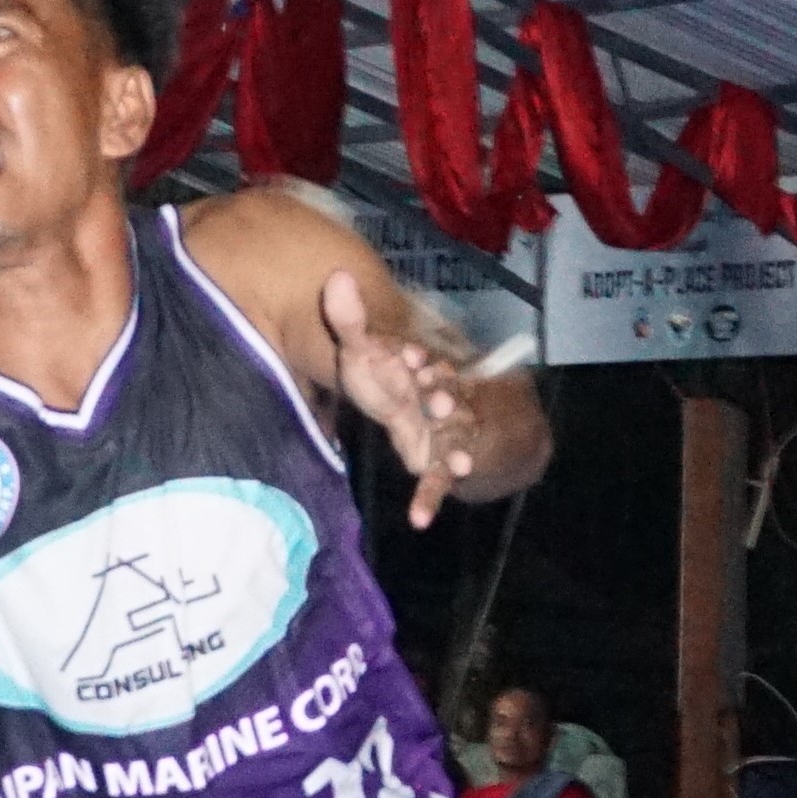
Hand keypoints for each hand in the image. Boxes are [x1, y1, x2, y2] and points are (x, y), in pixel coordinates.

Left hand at [323, 271, 481, 526]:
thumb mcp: (363, 350)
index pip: (426, 361)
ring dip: (455, 452)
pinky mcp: (433, 460)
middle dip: (445, 403)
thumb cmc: (386, 374)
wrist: (412, 401)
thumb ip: (349, 319)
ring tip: (460, 466)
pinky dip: (429, 499)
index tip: (410, 359)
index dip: (419, 361)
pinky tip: (420, 521)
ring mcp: (440, 432)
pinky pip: (435, 481)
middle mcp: (438, 398)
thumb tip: (336, 276)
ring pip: (453, 441)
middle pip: (446, 401)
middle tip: (442, 407)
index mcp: (422, 368)